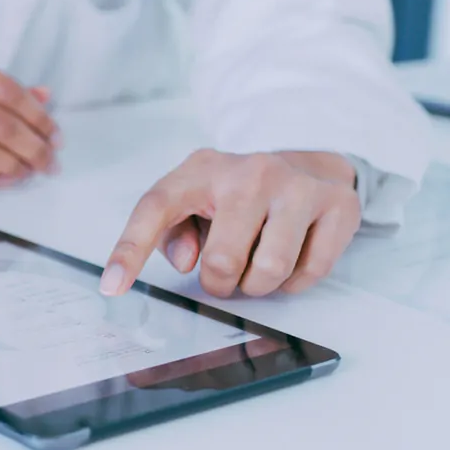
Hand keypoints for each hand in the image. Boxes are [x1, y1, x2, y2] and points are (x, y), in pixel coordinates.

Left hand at [100, 150, 360, 298]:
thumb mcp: (195, 199)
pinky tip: (291, 255)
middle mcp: (251, 172)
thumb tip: (188, 262)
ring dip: (258, 285)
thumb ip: (173, 230)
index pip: (155, 208)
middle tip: (226, 272)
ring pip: (268, 272)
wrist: (307, 160)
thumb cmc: (237, 192)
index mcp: (201, 170)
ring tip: (258, 261)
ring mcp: (298, 186)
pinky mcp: (338, 205)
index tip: (111, 289)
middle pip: (221, 262)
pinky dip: (294, 281)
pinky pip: (308, 273)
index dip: (129, 252)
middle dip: (220, 283)